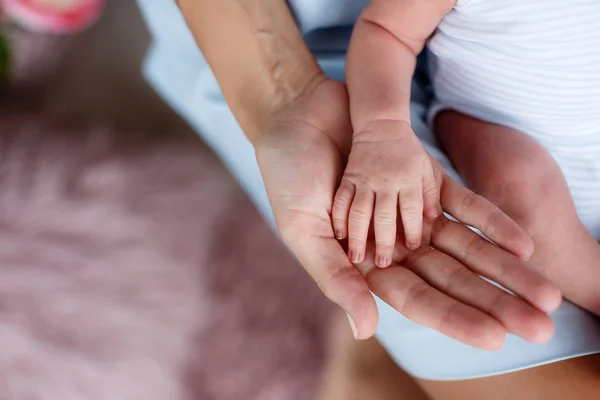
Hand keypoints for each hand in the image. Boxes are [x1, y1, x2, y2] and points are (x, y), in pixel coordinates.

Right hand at [256, 78, 560, 346]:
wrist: (297, 116)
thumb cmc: (288, 177)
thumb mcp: (304, 230)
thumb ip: (335, 277)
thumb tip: (366, 330)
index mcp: (362, 266)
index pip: (416, 299)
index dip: (454, 317)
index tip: (494, 335)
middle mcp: (392, 245)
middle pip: (450, 280)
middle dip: (492, 302)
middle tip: (539, 326)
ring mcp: (409, 212)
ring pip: (463, 248)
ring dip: (501, 268)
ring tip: (544, 289)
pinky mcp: (422, 181)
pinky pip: (462, 204)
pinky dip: (490, 222)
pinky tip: (522, 243)